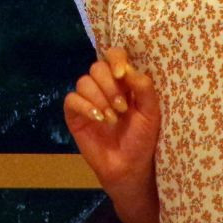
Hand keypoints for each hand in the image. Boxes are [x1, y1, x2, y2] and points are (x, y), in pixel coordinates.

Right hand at [63, 47, 160, 193]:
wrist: (129, 166)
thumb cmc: (143, 139)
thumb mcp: (151, 113)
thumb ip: (144, 88)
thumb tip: (128, 69)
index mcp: (123, 82)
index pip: (114, 55)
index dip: (115, 59)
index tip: (121, 75)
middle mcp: (103, 87)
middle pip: (97, 67)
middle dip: (109, 86)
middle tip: (122, 108)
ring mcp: (87, 100)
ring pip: (84, 82)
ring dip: (100, 99)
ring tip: (112, 119)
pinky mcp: (74, 115)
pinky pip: (72, 99)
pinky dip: (85, 107)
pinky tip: (97, 119)